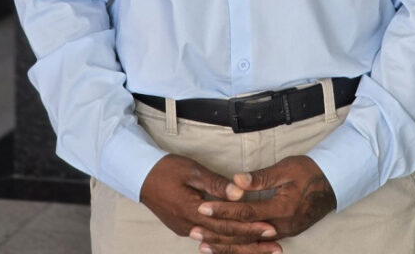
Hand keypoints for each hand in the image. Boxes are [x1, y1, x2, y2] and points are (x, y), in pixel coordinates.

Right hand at [140, 154, 279, 252]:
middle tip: (275, 246)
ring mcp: (186, 230)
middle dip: (252, 244)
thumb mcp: (192, 170)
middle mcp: (189, 226)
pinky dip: (225, 245)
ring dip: (242, 247)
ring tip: (263, 250)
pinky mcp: (184, 228)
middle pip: (226, 239)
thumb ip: (216, 183)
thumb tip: (239, 193)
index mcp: (192, 211)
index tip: (270, 228)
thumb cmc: (166, 168)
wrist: (140, 176)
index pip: (227, 225)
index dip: (249, 228)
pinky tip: (238, 248)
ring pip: (218, 243)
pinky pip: (209, 240)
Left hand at [195, 156, 335, 252]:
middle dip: (218, 232)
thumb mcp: (286, 169)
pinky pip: (257, 244)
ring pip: (249, 244)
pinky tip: (227, 246)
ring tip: (203, 244)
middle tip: (194, 229)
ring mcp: (283, 233)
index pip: (244, 213)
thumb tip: (236, 180)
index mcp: (280, 209)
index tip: (203, 208)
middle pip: (243, 235)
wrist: (334, 183)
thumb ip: (260, 177)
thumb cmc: (309, 171)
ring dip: (226, 245)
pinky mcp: (284, 233)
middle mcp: (280, 227)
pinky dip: (241, 246)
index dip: (222, 211)